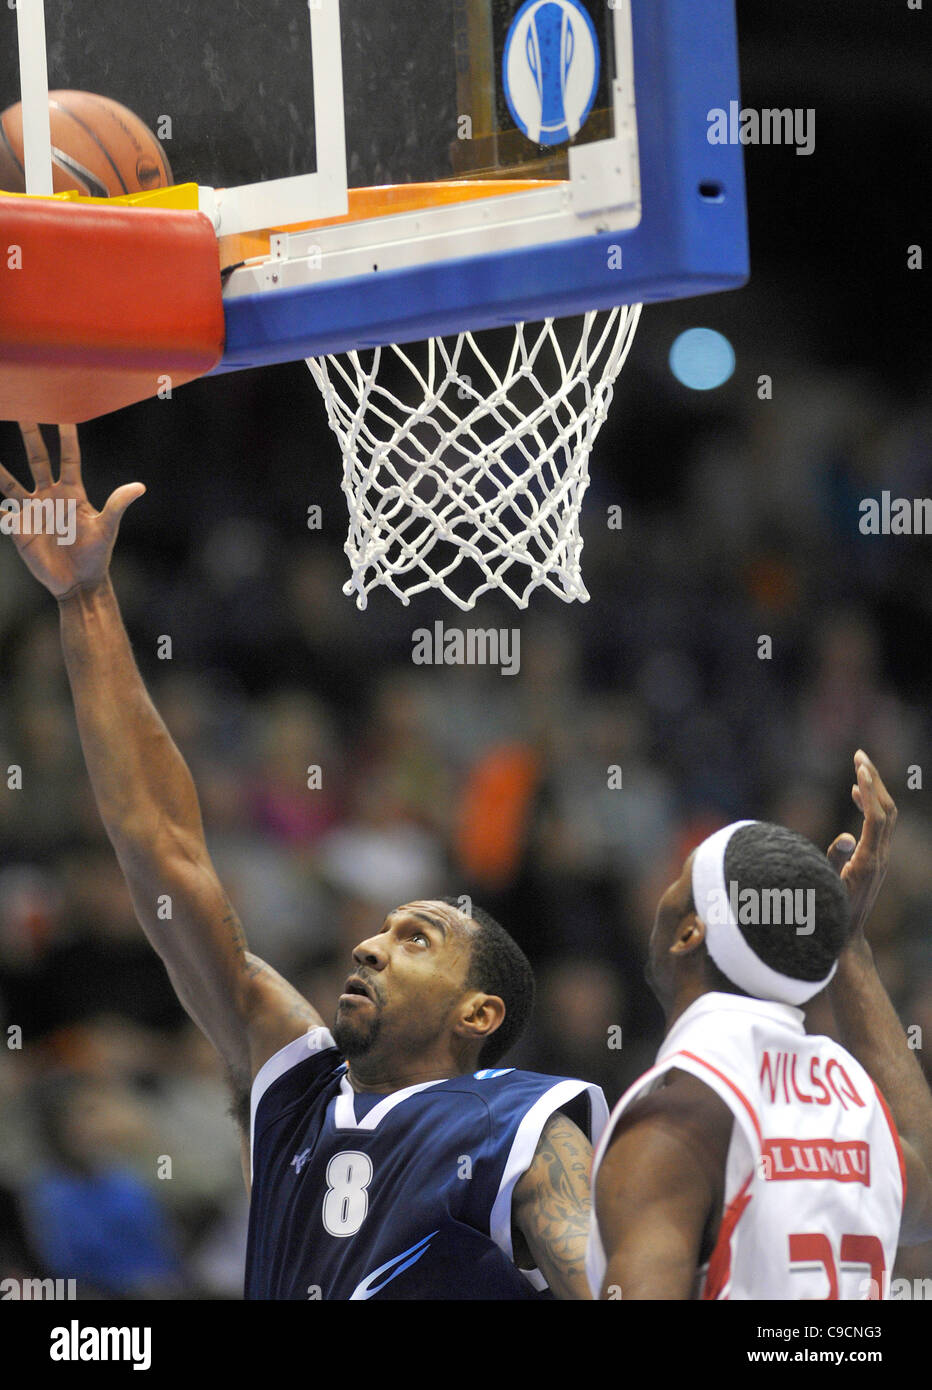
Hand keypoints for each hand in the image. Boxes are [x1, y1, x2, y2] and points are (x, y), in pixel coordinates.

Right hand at [0, 423, 144, 598]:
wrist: (79, 582)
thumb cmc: (96, 554)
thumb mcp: (107, 528)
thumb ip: (118, 505)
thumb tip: (140, 487)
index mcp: (73, 491)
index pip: (69, 457)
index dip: (67, 436)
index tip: (63, 412)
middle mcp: (50, 495)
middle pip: (37, 458)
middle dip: (30, 434)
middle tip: (22, 409)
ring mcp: (33, 510)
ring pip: (10, 482)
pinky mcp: (19, 529)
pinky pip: (2, 513)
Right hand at [826, 750, 896, 941]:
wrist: (848, 937)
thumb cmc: (832, 914)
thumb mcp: (828, 886)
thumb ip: (835, 860)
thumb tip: (845, 837)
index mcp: (868, 862)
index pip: (875, 818)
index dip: (868, 792)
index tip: (859, 768)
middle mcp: (880, 857)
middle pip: (886, 809)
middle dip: (874, 780)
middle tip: (859, 754)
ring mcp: (881, 857)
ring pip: (886, 814)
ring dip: (874, 788)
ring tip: (859, 765)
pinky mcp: (877, 857)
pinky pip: (879, 824)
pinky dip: (870, 803)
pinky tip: (855, 792)